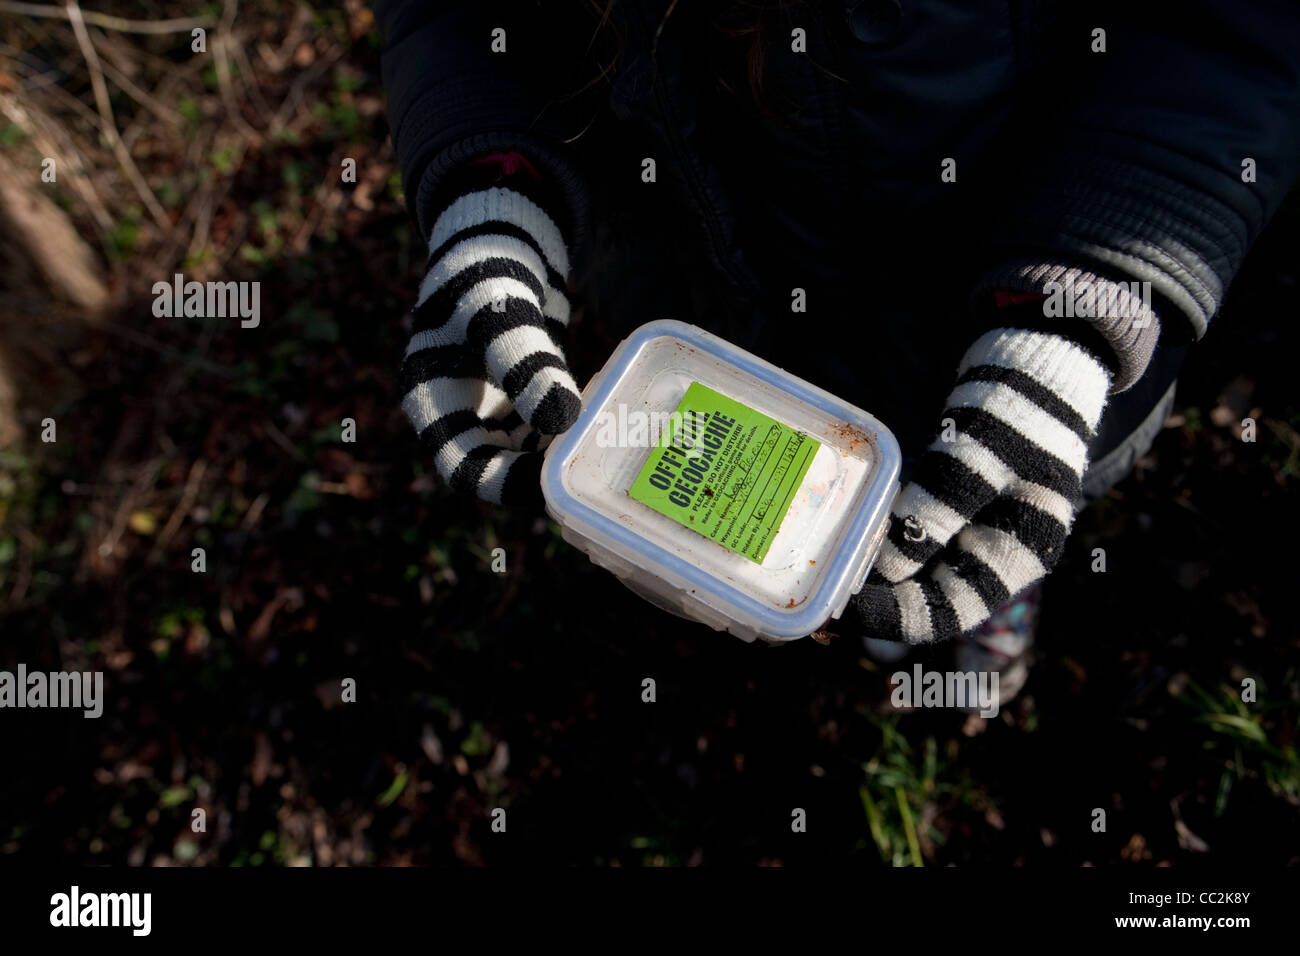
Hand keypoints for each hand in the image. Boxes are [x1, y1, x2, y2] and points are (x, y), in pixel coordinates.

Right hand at [399, 186, 581, 504]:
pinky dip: (574, 430)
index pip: (466, 470)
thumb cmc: (481, 274)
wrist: (495, 239)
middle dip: (544, 478)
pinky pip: (549, 430)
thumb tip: (564, 420)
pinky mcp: (524, 398)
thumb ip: (525, 364)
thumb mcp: (499, 315)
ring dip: (563, 457)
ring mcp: (493, 410)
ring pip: (529, 454)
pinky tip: (609, 423)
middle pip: (501, 470)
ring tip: (609, 453)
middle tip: (593, 478)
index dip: (506, 485)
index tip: (552, 487)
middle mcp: (460, 416)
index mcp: (433, 404)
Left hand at [849, 327, 1110, 641]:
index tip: (844, 612)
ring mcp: (972, 526)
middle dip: (874, 599)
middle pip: (926, 593)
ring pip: (912, 565)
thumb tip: (884, 570)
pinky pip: (909, 531)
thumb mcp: (979, 460)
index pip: (950, 610)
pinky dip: (878, 534)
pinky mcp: (951, 501)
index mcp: (1016, 555)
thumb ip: (936, 513)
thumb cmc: (1019, 408)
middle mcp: (994, 551)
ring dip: (870, 569)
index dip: (896, 618)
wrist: (1036, 354)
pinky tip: (844, 529)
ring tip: (824, 565)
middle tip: (819, 596)